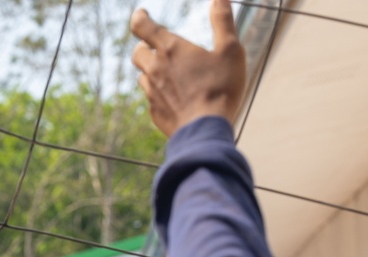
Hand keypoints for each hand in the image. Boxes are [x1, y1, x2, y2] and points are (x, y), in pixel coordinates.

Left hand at [130, 0, 245, 136]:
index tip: (141, 15)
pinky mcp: (154, 112)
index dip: (139, 18)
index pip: (142, 26)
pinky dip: (159, 94)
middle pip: (137, 52)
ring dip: (151, 71)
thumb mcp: (230, 50)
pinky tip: (174, 98)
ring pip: (142, 76)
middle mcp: (155, 69)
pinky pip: (151, 98)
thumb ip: (223, 21)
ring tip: (168, 74)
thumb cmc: (220, 88)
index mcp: (171, 49)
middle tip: (155, 47)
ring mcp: (152, 92)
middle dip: (144, 47)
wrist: (205, 131)